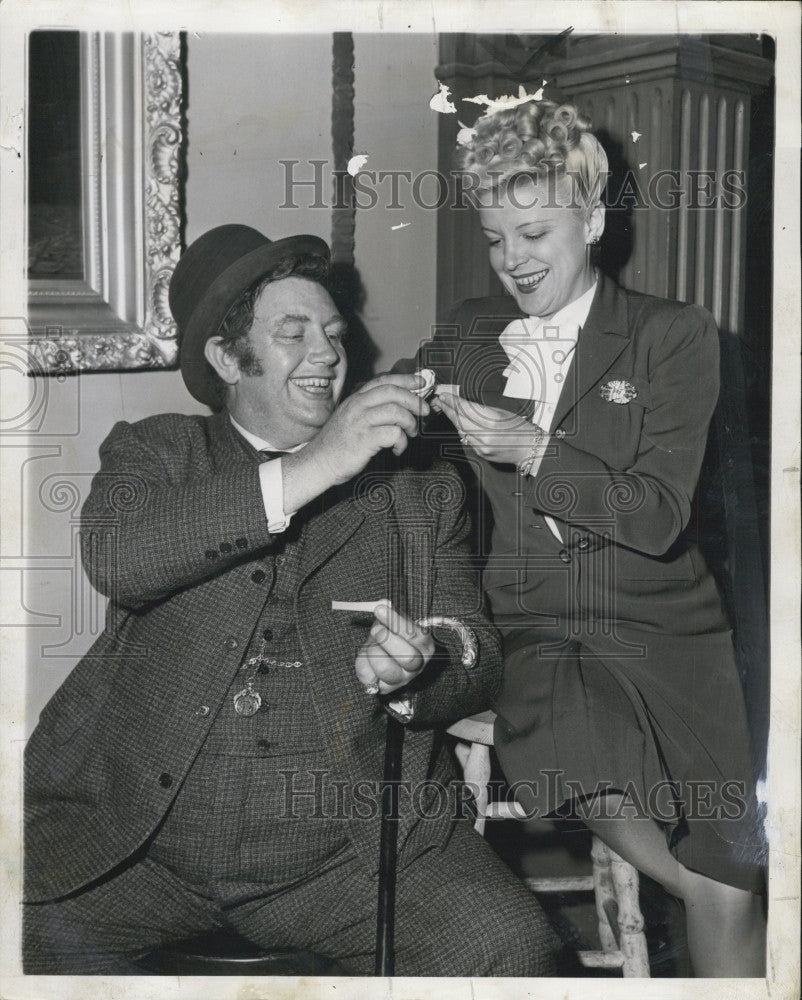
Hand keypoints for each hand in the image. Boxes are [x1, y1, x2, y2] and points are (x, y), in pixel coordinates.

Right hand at [307, 374, 428, 481]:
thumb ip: (369, 409)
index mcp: (356, 399)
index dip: (405, 380)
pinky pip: (393, 434)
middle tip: (424, 412)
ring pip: (396, 411)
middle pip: (393, 392)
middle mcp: (358, 406)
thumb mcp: (350, 417)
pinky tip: (398, 449)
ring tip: (410, 434)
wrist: (319, 462)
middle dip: (414, 400)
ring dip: (410, 423)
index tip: (420, 383)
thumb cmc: (337, 443)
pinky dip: (402, 442)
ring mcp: (360, 422)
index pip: (384, 381)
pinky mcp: (364, 439)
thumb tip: (398, 407)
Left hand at [354, 601, 434, 695]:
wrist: (386, 652)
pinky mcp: (384, 688)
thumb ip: (390, 613)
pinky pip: (368, 678)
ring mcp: (401, 679)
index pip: (415, 634)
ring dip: (374, 652)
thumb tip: (383, 605)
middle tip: (376, 630)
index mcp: (424, 646)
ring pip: (386, 670)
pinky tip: (366, 655)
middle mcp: (417, 666)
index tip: (380, 609)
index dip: (396, 621)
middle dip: (387, 640)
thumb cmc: (393, 634)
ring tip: (372, 644)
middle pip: (408, 657)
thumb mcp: (394, 621)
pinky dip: (362, 663)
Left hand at [437, 392, 540, 465]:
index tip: (445, 396)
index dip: (453, 402)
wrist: (529, 449)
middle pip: (460, 420)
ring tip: (445, 408)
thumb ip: (482, 410)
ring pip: (461, 430)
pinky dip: (461, 429)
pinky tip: (458, 422)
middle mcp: (485, 435)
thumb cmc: (520, 429)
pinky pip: (466, 439)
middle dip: (448, 409)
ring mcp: (482, 446)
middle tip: (439, 400)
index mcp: (492, 421)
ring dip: (452, 419)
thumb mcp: (502, 412)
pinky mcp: (480, 453)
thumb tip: (464, 405)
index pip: (466, 409)